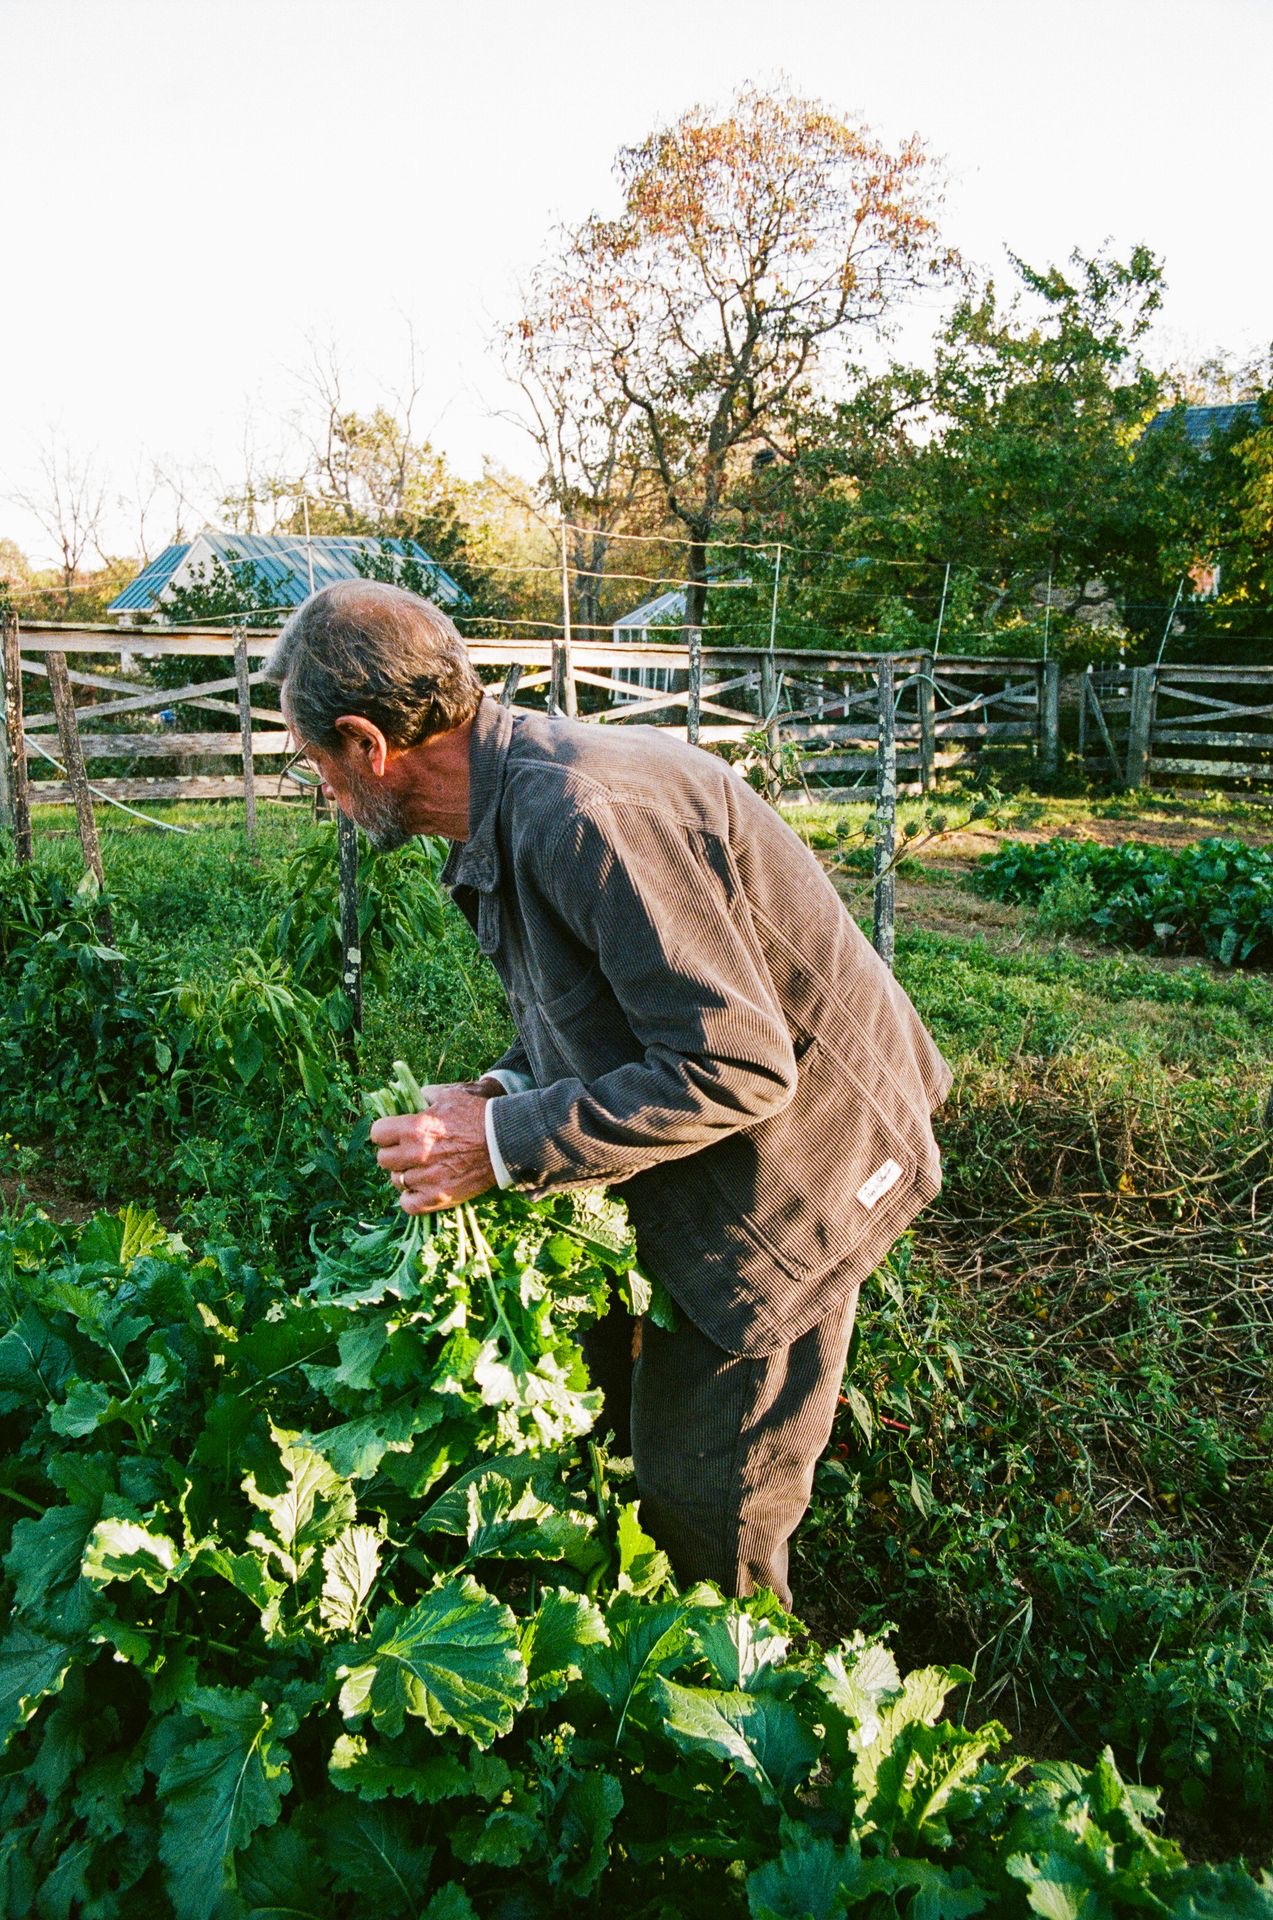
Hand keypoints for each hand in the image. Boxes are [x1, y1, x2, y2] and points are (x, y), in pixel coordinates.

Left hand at [370, 1081, 499, 1213]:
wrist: (505, 1142)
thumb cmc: (477, 1115)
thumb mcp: (450, 1096)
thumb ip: (425, 1095)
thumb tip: (412, 1097)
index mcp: (414, 1127)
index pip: (377, 1134)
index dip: (385, 1132)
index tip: (393, 1134)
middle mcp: (416, 1154)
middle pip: (383, 1159)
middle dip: (393, 1153)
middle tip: (407, 1151)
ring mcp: (426, 1178)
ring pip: (396, 1181)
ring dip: (405, 1174)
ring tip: (419, 1169)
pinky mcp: (438, 1197)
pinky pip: (408, 1204)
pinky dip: (410, 1198)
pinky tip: (419, 1188)